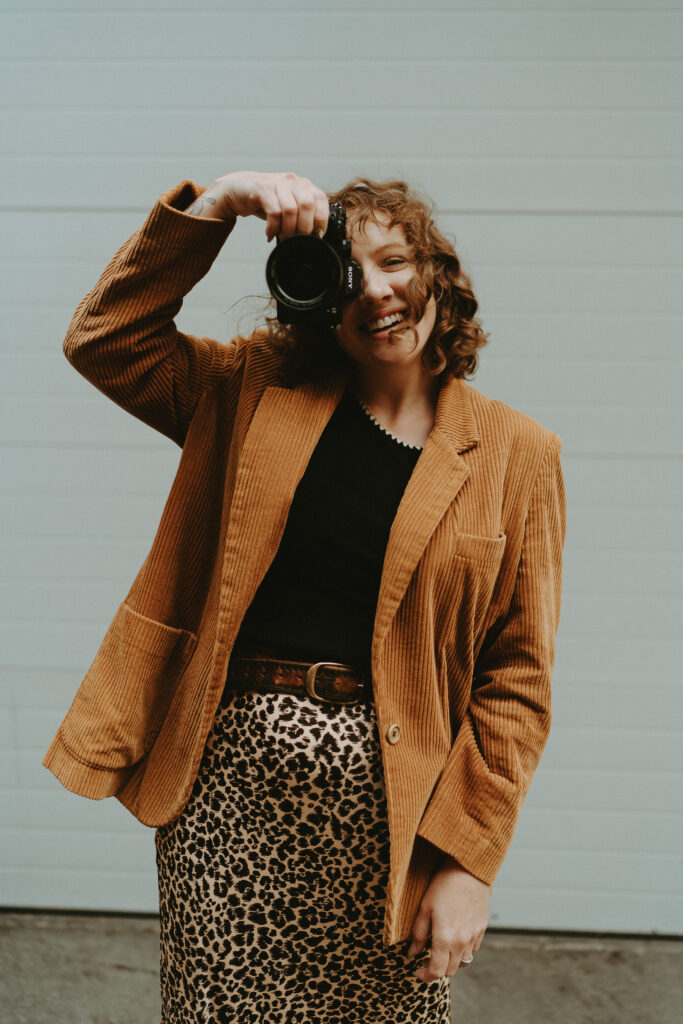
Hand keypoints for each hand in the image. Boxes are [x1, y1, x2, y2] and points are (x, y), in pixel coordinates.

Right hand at [197, 171, 328, 240]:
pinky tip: (269, 234)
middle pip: (307, 205)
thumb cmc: (267, 202)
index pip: (321, 201)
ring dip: (287, 230)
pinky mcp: (262, 188)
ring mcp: (278, 182)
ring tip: (282, 238)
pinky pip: (274, 211)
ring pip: (290, 210)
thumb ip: (302, 217)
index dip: (320, 221)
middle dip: (304, 228)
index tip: (314, 237)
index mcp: (305, 185)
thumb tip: (315, 238)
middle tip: (296, 241)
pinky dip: (273, 227)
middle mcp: (293, 181)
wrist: (239, 189)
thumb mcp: (288, 208)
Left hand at [407, 856, 489, 982]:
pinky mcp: (482, 929)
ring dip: (451, 960)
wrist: (469, 869)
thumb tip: (412, 952)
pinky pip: (472, 948)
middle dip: (437, 969)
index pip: (437, 971)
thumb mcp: (425, 908)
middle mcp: (462, 942)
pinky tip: (455, 935)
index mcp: (445, 938)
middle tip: (426, 959)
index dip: (426, 976)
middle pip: (450, 970)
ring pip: (462, 961)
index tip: (418, 972)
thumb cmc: (444, 885)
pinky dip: (463, 948)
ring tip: (441, 946)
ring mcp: (474, 936)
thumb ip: (419, 934)